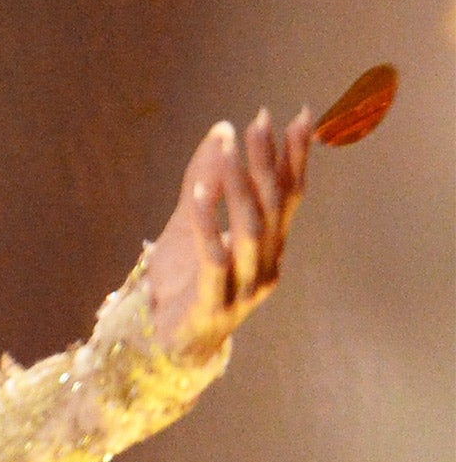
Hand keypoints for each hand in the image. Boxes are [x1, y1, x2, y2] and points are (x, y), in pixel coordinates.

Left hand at [145, 107, 310, 361]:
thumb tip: (221, 132)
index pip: (291, 196)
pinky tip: (202, 189)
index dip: (296, 157)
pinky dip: (208, 221)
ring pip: (250, 230)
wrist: (162, 345)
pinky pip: (214, 257)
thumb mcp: (190, 224)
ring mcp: (244, 289)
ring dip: (240, 186)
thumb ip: (205, 183)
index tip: (299, 116)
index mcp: (269, 250)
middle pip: (275, 208)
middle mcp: (266, 267)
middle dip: (268, 162)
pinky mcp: (214, 304)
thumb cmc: (180, 284)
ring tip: (229, 147)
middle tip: (260, 122)